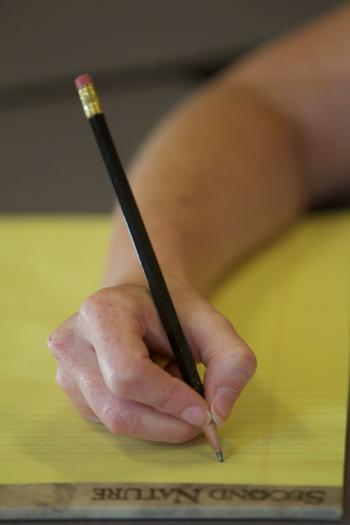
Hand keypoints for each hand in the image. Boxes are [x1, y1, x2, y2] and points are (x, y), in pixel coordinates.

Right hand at [47, 280, 255, 442]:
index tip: (203, 411)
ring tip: (172, 385)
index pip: (128, 373)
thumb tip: (219, 414)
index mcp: (101, 313)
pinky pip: (110, 423)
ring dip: (157, 418)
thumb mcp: (212, 323)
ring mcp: (66, 369)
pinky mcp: (70, 390)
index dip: (169, 400)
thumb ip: (232, 361)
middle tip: (200, 415)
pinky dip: (143, 416)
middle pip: (119, 409)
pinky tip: (152, 390)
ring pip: (115, 422)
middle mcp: (72, 341)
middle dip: (167, 422)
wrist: (139, 299)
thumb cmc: (172, 310)